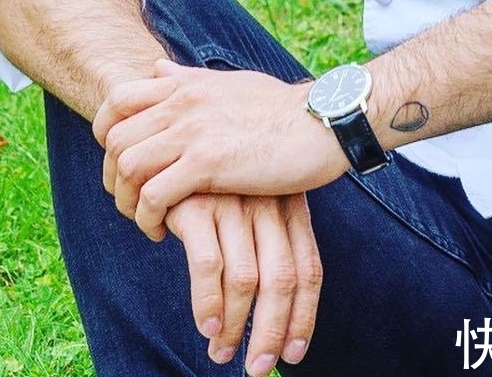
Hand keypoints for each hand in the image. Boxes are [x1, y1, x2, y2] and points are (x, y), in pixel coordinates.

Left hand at [93, 60, 348, 238]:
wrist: (324, 122)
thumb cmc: (283, 109)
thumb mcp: (231, 82)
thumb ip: (189, 78)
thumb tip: (156, 67)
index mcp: (187, 84)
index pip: (118, 100)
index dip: (106, 134)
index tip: (121, 161)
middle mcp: (184, 102)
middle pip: (115, 139)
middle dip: (112, 176)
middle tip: (132, 198)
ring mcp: (194, 131)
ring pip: (127, 166)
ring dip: (128, 200)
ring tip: (147, 217)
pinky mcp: (209, 163)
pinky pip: (154, 195)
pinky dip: (148, 217)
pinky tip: (164, 229)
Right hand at [167, 192, 320, 375]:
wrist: (182, 138)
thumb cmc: (223, 180)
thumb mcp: (260, 200)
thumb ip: (272, 243)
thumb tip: (278, 308)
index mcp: (291, 205)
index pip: (309, 269)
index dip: (304, 316)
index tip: (295, 353)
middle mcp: (268, 205)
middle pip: (283, 280)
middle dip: (272, 331)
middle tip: (258, 367)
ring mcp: (235, 204)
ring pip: (246, 280)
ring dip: (235, 327)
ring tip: (222, 353)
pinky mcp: (198, 206)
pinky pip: (207, 266)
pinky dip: (207, 303)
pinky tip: (206, 326)